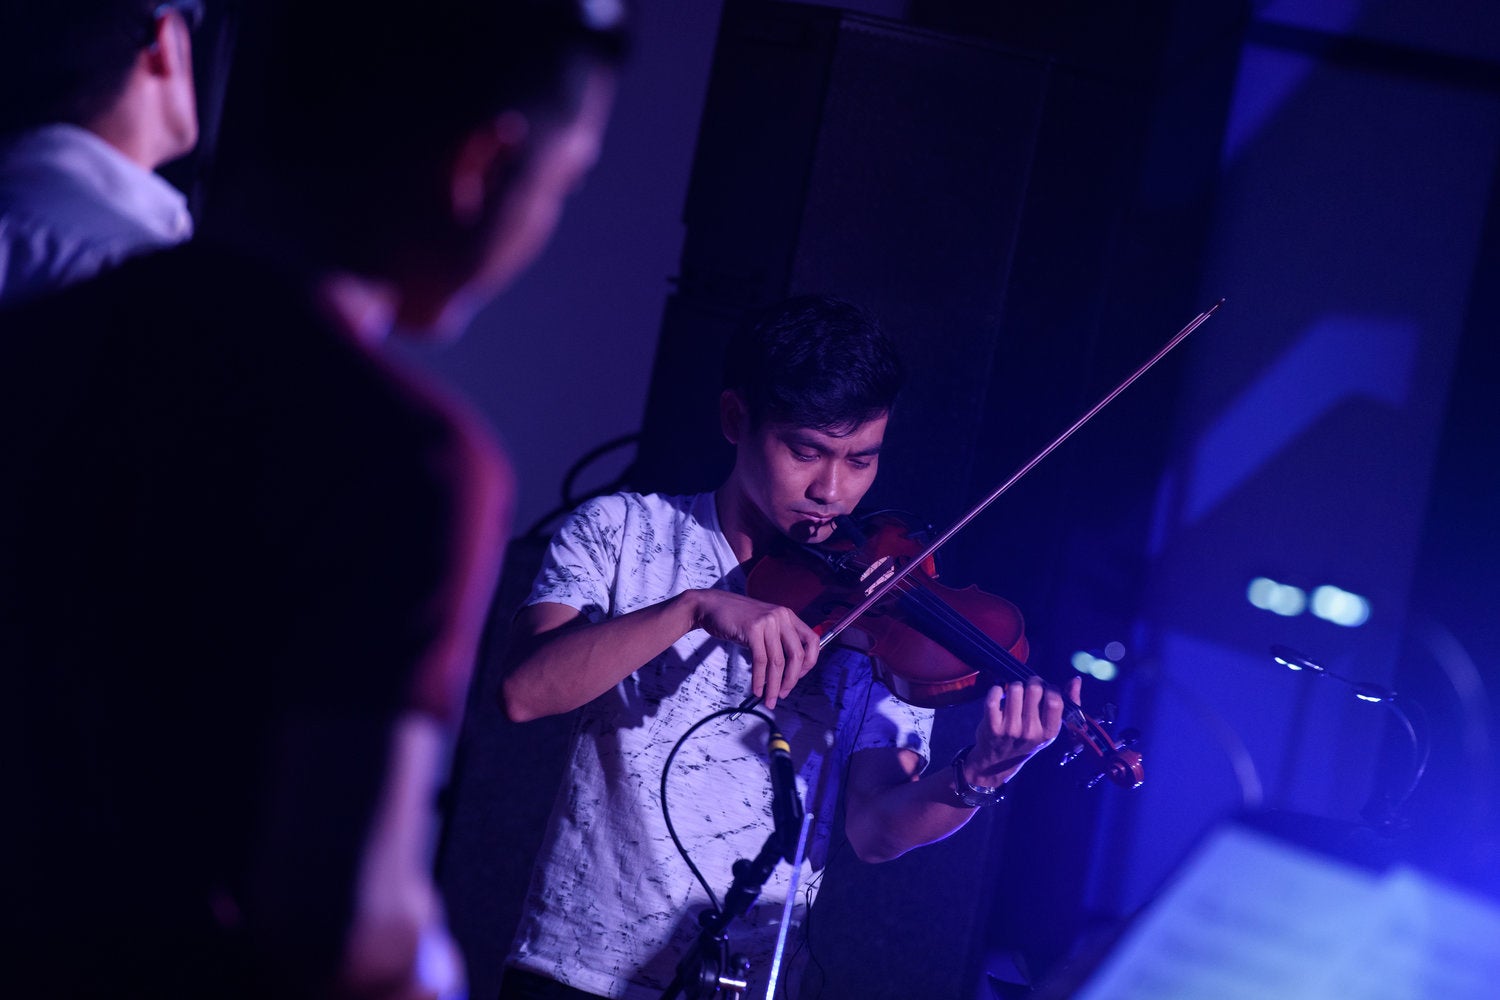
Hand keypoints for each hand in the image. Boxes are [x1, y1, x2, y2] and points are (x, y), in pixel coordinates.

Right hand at [690, 590, 819, 708]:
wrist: (710, 606)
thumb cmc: (736, 619)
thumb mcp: (764, 625)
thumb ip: (777, 640)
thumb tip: (788, 670)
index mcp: (787, 616)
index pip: (812, 640)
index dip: (809, 662)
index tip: (799, 676)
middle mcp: (781, 617)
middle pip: (796, 654)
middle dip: (791, 679)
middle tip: (783, 694)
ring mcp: (767, 622)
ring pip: (778, 661)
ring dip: (774, 685)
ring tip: (770, 699)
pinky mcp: (752, 629)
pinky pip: (761, 661)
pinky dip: (759, 679)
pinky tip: (757, 689)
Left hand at [963, 675, 1080, 786]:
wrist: (997, 761)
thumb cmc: (1028, 738)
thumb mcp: (1049, 727)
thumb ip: (1066, 703)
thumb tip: (1076, 680)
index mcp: (1049, 732)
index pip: (1055, 701)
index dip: (1050, 688)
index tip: (1045, 691)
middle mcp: (1031, 731)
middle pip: (1034, 689)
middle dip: (1031, 683)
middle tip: (1028, 690)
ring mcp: (1011, 729)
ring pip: (1015, 689)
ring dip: (1014, 686)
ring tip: (1014, 695)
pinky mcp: (992, 726)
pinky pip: (994, 697)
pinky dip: (996, 690)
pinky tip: (999, 694)